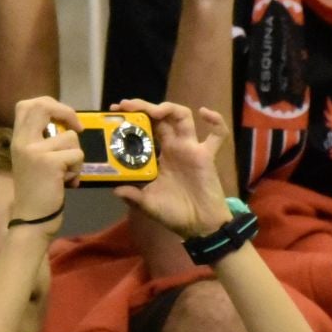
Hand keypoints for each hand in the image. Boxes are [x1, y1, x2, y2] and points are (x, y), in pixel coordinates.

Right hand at [9, 96, 83, 235]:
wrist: (32, 221)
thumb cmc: (36, 192)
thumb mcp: (32, 161)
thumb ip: (41, 140)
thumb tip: (64, 122)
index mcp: (18, 140)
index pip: (27, 104)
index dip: (50, 104)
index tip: (64, 119)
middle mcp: (23, 142)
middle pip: (43, 106)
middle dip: (67, 113)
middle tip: (78, 129)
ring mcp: (35, 152)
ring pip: (71, 137)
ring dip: (76, 156)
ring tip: (66, 174)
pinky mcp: (50, 163)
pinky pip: (77, 155)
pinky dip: (78, 170)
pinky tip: (68, 183)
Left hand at [110, 99, 232, 239]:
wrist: (199, 226)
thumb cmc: (174, 214)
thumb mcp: (147, 204)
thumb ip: (132, 195)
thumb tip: (114, 188)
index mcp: (158, 156)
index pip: (144, 129)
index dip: (132, 119)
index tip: (116, 111)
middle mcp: (173, 147)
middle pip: (160, 117)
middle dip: (144, 107)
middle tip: (127, 105)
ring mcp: (191, 148)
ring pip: (182, 117)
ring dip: (169, 108)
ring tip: (155, 110)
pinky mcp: (207, 155)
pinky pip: (217, 135)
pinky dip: (216, 121)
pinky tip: (205, 113)